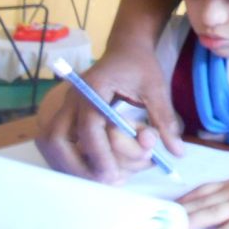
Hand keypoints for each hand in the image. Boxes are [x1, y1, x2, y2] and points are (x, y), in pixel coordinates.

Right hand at [35, 45, 182, 181]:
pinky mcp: (66, 112)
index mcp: (94, 87)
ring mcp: (66, 104)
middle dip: (75, 164)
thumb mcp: (157, 88)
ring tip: (95, 178)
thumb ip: (165, 119)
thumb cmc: (140, 66)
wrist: (126, 48)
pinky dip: (67, 157)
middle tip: (102, 180)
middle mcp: (73, 96)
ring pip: (51, 141)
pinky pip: (56, 140)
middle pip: (56, 137)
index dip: (99, 153)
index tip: (112, 174)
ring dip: (67, 164)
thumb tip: (177, 152)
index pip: (89, 125)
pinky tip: (88, 168)